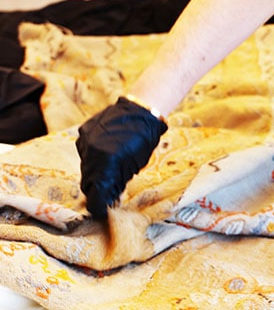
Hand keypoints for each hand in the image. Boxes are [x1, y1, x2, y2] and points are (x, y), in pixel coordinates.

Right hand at [76, 97, 167, 218]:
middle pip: (87, 182)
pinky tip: (106, 150)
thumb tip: (107, 198)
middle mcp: (92, 153)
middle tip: (105, 192)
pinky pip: (84, 151)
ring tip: (110, 166)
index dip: (97, 205)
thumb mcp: (134, 166)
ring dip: (95, 172)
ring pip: (85, 167)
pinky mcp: (83, 133)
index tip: (99, 210)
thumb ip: (118, 183)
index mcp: (107, 164)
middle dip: (96, 189)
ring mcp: (85, 142)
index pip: (94, 194)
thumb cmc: (143, 140)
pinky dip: (93, 156)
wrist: (140, 111)